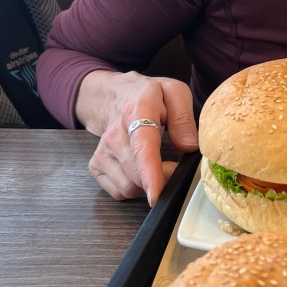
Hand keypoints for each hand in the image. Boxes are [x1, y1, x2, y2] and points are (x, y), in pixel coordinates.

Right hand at [77, 70, 198, 203]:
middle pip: (137, 174)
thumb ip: (184, 119)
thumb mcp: (175, 93)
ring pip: (129, 187)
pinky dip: (136, 188)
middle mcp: (114, 134)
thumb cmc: (150, 96)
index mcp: (137, 111)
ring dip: (149, 184)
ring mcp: (102, 151)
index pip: (142, 147)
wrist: (116, 95)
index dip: (150, 173)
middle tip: (176, 165)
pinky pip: (119, 191)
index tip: (157, 193)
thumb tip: (189, 147)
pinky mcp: (96, 165)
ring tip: (159, 163)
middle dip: (163, 179)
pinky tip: (142, 170)